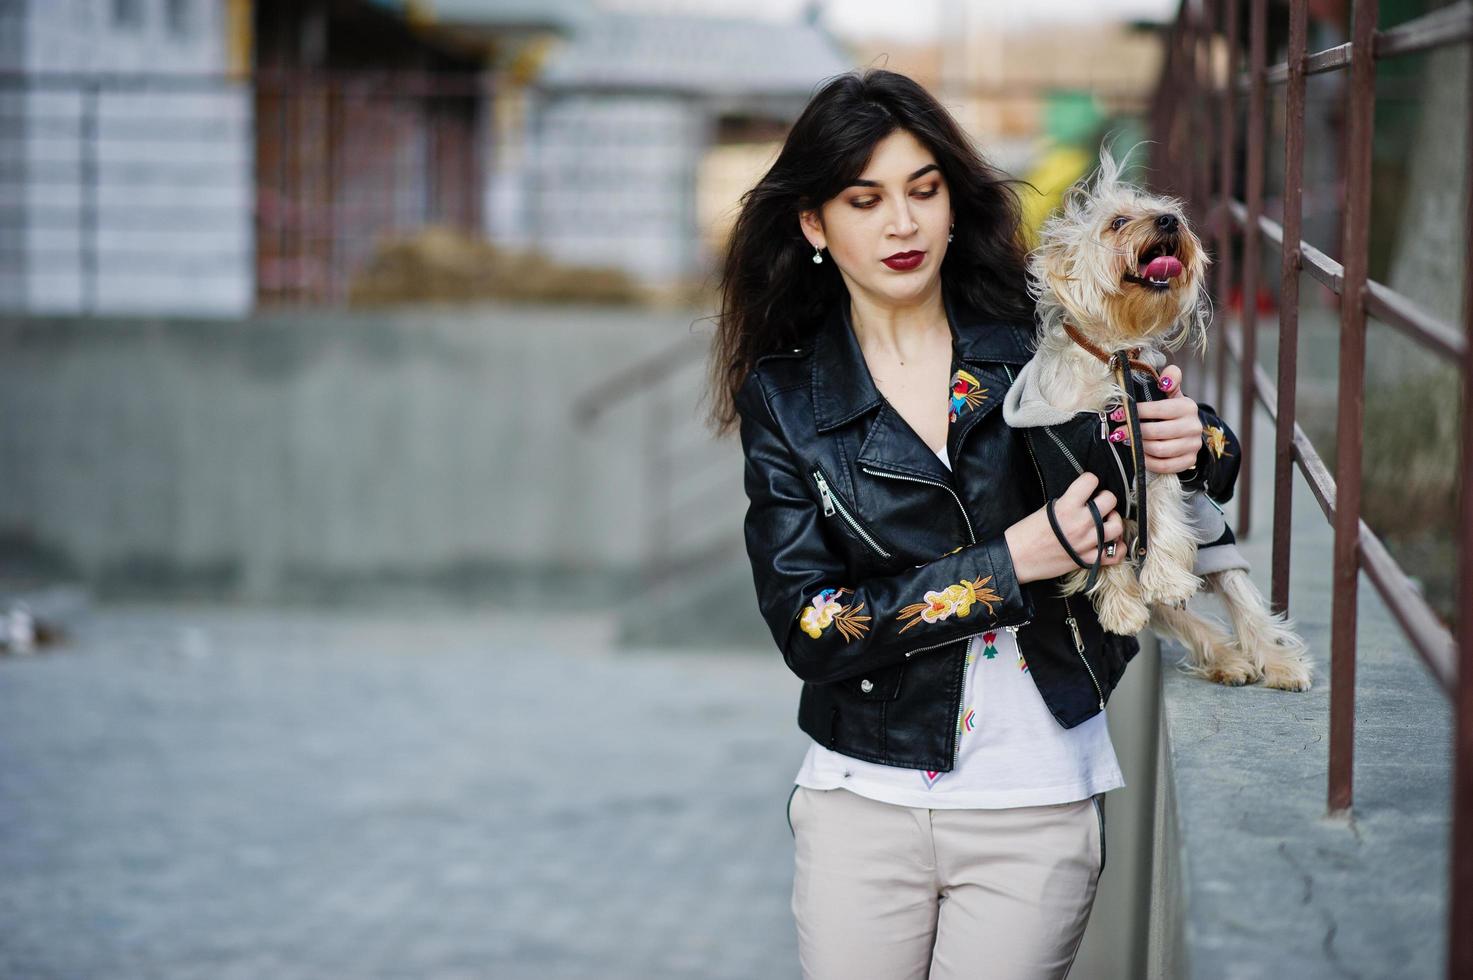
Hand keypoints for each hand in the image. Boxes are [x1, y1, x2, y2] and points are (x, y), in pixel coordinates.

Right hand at [1005, 471, 1125, 583]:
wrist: (1016, 559)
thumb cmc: (1024, 534)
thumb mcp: (1044, 510)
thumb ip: (1066, 503)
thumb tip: (1081, 499)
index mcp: (1066, 506)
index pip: (1090, 481)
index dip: (1089, 481)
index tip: (1086, 487)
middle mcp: (1080, 522)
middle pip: (1110, 500)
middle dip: (1105, 500)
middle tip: (1097, 505)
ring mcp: (1086, 542)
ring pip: (1117, 526)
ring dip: (1113, 522)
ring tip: (1105, 523)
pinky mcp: (1087, 560)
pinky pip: (1114, 554)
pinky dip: (1116, 549)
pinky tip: (1111, 543)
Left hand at [1108, 364, 1201, 474]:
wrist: (1188, 430)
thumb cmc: (1172, 410)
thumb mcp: (1172, 392)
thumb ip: (1170, 378)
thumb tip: (1165, 379)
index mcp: (1187, 407)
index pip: (1158, 409)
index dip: (1136, 412)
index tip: (1118, 414)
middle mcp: (1193, 426)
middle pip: (1156, 432)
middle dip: (1133, 432)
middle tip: (1117, 431)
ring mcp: (1193, 445)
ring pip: (1159, 450)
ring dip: (1139, 447)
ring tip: (1127, 441)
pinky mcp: (1189, 461)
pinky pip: (1164, 465)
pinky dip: (1148, 461)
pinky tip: (1138, 455)